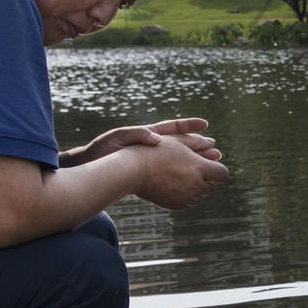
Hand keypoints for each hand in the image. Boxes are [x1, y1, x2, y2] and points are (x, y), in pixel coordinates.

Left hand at [65, 118, 220, 165]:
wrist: (91, 163)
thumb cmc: (103, 149)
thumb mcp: (120, 137)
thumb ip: (139, 134)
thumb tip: (157, 139)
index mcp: (148, 134)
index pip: (173, 128)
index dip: (189, 126)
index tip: (206, 125)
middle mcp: (153, 146)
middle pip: (181, 145)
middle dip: (199, 148)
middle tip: (216, 152)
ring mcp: (152, 159)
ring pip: (178, 160)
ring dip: (194, 163)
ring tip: (211, 165)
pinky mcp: (148, 172)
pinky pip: (169, 173)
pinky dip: (181, 176)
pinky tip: (191, 182)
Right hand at [130, 133, 228, 208]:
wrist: (134, 170)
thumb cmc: (156, 150)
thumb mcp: (178, 141)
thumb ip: (198, 144)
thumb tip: (214, 148)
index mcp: (200, 168)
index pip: (223, 173)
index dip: (217, 168)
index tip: (208, 165)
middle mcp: (196, 185)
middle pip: (212, 186)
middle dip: (205, 178)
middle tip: (191, 169)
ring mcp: (186, 197)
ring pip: (200, 196)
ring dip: (195, 187)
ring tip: (180, 176)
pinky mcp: (176, 205)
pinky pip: (187, 202)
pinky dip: (184, 195)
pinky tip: (173, 185)